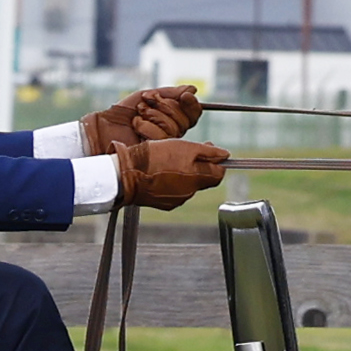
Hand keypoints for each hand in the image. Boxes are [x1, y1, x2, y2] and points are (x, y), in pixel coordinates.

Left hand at [83, 84, 203, 152]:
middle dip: (165, 107)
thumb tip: (193, 89)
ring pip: (175, 128)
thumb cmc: (121, 114)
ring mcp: (164, 145)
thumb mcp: (145, 97)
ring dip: (153, 116)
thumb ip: (169, 93)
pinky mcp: (156, 153)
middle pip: (185, 119)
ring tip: (137, 117)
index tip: (185, 96)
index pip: (193, 113)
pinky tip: (135, 128)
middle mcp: (171, 133)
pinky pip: (163, 137)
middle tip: (145, 104)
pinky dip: (146, 127)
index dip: (191, 104)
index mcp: (171, 119)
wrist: (103, 127)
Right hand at [115, 138, 232, 209]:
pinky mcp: (163, 203)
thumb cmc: (154, 158)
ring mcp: (176, 200)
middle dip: (198, 165)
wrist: (125, 174)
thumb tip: (225, 155)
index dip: (216, 162)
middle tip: (186, 151)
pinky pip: (174, 190)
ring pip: (188, 184)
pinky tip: (160, 171)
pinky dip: (171, 181)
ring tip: (168, 160)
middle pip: (203, 178)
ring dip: (184, 173)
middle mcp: (189, 193)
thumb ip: (207, 152)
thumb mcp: (183, 148)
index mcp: (197, 179)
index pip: (219, 174)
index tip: (209, 152)